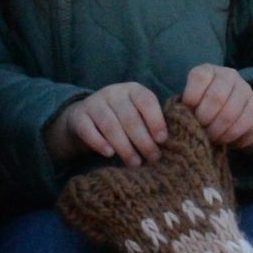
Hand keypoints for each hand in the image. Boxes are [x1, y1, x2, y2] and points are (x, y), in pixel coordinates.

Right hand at [46, 83, 168, 167]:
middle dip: (143, 140)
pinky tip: (109, 154)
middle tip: (152, 158)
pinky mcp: (79, 117)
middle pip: (129, 117)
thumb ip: (152, 124)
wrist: (84, 118)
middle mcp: (113, 92)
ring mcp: (94, 103)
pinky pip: (89, 130)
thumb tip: (173, 144)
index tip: (163, 140)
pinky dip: (99, 142)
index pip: (146, 101)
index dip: (155, 120)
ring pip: (110, 125)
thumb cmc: (121, 120)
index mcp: (133, 90)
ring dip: (124, 146)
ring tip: (135, 163)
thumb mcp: (137, 115)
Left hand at [182, 64, 252, 153]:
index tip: (188, 111)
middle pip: (215, 97)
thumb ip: (184, 107)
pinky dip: (229, 136)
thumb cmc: (204, 110)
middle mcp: (229, 76)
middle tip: (199, 129)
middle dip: (204, 119)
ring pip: (229, 113)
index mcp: (209, 71)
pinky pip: (242, 125)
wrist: (235, 116)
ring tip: (209, 137)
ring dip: (216, 130)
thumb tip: (176, 121)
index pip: (199, 77)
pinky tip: (223, 139)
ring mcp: (245, 91)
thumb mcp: (192, 103)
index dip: (191, 98)